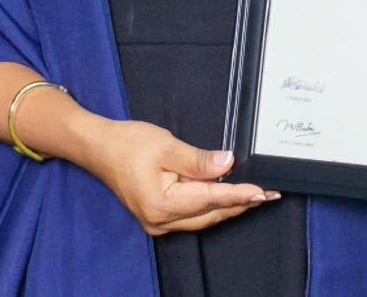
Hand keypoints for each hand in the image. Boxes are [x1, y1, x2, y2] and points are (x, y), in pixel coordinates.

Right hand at [84, 119, 278, 235]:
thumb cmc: (128, 143)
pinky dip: (210, 206)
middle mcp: (161, 221)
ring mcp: (158, 223)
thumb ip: (199, 160)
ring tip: (253, 196)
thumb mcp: (166, 145)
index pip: (211, 199)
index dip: (239, 195)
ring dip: (227, 206)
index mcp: (162, 203)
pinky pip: (192, 216)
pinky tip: (224, 196)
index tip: (263, 192)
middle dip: (240, 203)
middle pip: (210, 214)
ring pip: (203, 218)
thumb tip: (229, 164)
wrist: (98, 148)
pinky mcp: (158, 218)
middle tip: (267, 194)